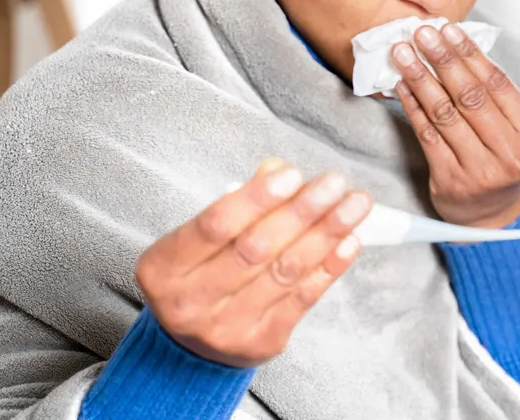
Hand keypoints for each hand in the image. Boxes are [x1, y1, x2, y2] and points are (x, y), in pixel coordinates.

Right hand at [134, 159, 371, 367]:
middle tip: (335, 183)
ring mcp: (228, 327)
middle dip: (302, 212)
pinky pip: (303, 298)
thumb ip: (238, 204)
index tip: (292, 175)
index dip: (257, 199)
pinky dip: (330, 266)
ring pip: (285, 271)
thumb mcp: (198, 239)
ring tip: (355, 204)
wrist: (189, 349)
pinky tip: (350, 240)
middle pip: (256, 249)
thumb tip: (278, 171)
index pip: (214, 226)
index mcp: (164, 268)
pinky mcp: (263, 342)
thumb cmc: (198, 276)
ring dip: (327, 233)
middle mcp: (191, 302)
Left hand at [392, 23, 519, 228]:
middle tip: (422, 32)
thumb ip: (496, 96)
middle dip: (443, 59)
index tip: (448, 29)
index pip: (498, 84)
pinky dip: (412, 105)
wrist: (489, 216)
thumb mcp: (515, 130)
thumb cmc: (501, 159)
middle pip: (471, 96)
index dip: (470, 53)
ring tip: (404, 52)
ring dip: (421, 78)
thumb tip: (458, 44)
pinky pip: (426, 134)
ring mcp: (480, 169)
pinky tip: (401, 85)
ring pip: (445, 113)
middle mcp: (510, 153)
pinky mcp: (450, 180)